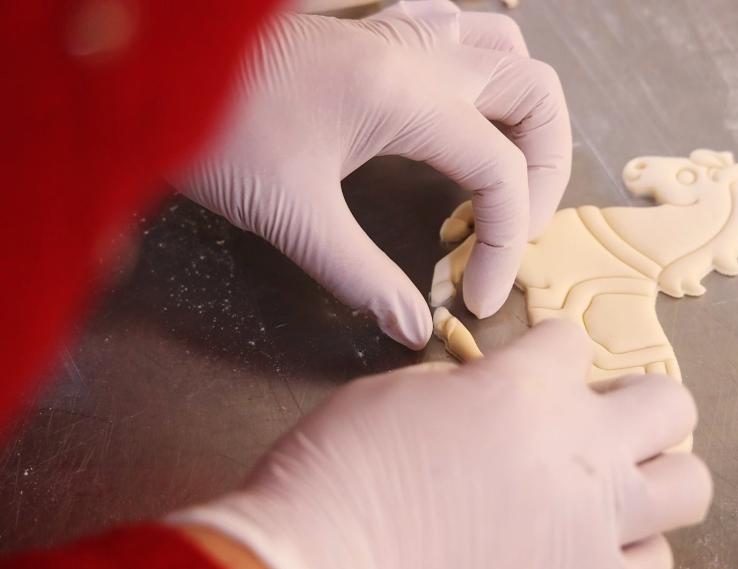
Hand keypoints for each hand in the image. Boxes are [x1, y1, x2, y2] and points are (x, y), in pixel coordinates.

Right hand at [167, 320, 710, 568]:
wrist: (321, 559)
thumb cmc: (343, 472)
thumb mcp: (404, 396)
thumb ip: (473, 390)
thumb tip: (496, 397)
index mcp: (528, 390)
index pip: (574, 341)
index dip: (553, 350)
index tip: (540, 367)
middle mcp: (581, 452)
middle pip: (672, 404)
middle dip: (640, 404)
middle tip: (604, 422)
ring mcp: (592, 527)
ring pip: (688, 488)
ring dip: (650, 484)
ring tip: (611, 492)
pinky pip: (652, 566)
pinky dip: (630, 553)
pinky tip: (594, 549)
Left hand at [178, 1, 571, 348]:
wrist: (150, 64)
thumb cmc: (211, 126)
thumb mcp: (291, 213)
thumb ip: (361, 277)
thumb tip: (412, 327)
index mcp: (408, 95)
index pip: (500, 171)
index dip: (507, 244)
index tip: (477, 297)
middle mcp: (416, 55)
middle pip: (533, 93)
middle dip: (546, 165)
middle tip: (517, 225)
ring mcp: (393, 37)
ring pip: (502, 51)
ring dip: (521, 110)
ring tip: (505, 168)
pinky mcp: (368, 37)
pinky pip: (452, 33)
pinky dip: (476, 73)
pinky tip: (458, 106)